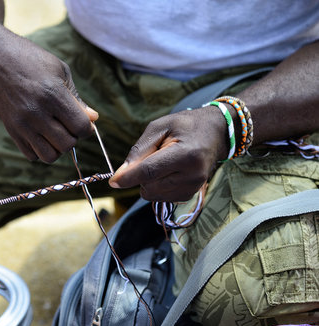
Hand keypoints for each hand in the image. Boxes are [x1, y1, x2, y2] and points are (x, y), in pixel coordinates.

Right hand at [0, 33, 97, 162]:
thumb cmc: (31, 60)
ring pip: (49, 156)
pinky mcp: (11, 130)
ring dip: (57, 148)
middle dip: (73, 137)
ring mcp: (22, 124)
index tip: (84, 121)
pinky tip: (41, 135)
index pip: (80, 127)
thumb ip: (77, 98)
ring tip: (55, 133)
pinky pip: (31, 155)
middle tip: (68, 125)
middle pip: (67, 145)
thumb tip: (93, 119)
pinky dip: (40, 150)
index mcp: (53, 95)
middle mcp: (36, 113)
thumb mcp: (60, 71)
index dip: (87, 128)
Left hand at [109, 106, 228, 201]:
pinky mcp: (190, 195)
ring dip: (149, 181)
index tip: (113, 181)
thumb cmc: (184, 126)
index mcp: (186, 155)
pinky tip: (168, 171)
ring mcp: (193, 188)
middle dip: (140, 175)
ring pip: (153, 194)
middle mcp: (193, 175)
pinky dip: (157, 186)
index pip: (150, 171)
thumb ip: (139, 150)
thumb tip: (121, 174)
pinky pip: (161, 197)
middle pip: (149, 186)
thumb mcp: (159, 127)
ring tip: (163, 162)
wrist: (215, 134)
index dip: (129, 177)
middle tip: (153, 155)